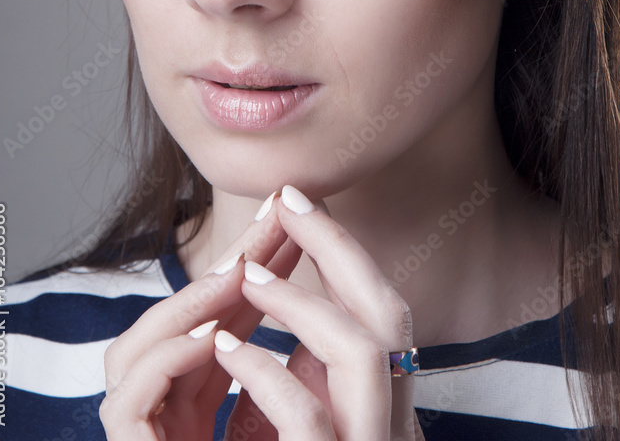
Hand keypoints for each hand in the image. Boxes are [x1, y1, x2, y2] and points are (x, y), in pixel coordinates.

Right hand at [99, 193, 302, 439]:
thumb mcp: (266, 418)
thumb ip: (267, 372)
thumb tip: (312, 311)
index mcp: (186, 392)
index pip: (219, 315)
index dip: (256, 268)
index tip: (296, 224)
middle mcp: (153, 398)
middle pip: (183, 318)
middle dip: (233, 263)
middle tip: (278, 213)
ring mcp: (130, 419)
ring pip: (140, 347)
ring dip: (193, 303)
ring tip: (240, 270)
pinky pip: (133, 394)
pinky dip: (170, 359)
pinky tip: (211, 337)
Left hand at [215, 185, 424, 440]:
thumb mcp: (289, 434)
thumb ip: (299, 385)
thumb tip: (284, 311)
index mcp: (387, 412)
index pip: (382, 313)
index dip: (344, 252)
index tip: (303, 205)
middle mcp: (394, 429)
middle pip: (389, 315)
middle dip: (336, 246)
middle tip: (288, 201)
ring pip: (363, 353)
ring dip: (300, 301)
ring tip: (248, 275)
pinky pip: (306, 414)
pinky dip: (263, 371)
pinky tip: (226, 349)